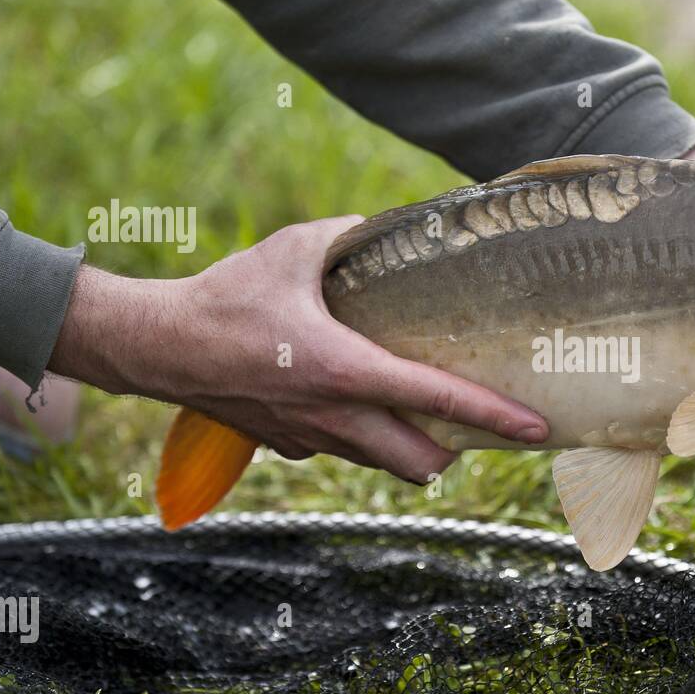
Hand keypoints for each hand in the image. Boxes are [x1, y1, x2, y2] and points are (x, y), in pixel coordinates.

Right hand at [48, 216, 548, 482]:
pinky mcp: (293, 446)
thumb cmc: (226, 297)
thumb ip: (353, 238)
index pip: (436, 400)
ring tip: (434, 413)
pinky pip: (349, 454)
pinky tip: (368, 405)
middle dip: (460, 449)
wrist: (158, 346)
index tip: (536, 428)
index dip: (494, 418)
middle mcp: (335, 418)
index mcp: (344, 369)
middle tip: (481, 422)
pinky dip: (373, 440)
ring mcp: (313, 440)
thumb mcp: (295, 250)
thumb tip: (398, 227)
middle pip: (423, 462)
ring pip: (388, 466)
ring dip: (418, 448)